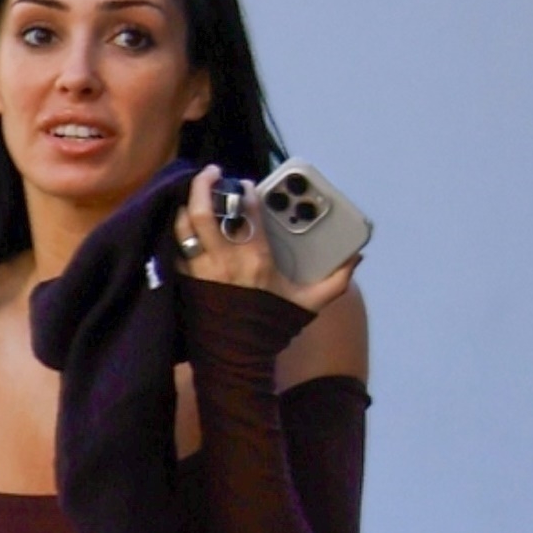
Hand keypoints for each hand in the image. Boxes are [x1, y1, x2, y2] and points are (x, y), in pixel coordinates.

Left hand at [170, 165, 359, 311]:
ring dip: (187, 206)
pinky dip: (178, 231)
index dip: (245, 190)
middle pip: (204, 211)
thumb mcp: (307, 305)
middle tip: (211, 172)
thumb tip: (356, 259)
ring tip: (195, 196)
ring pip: (183, 226)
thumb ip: (334, 281)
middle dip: (204, 184)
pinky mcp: (185, 282)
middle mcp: (223, 262)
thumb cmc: (271, 329)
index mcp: (255, 260)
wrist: (237, 360)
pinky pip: (177, 248)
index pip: (247, 211)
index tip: (246, 183)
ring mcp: (200, 271)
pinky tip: (185, 224)